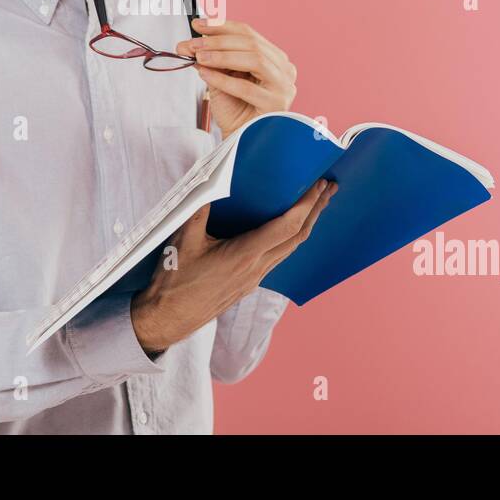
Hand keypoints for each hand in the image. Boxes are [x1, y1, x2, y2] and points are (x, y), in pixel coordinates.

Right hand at [131, 176, 338, 354]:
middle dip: (316, 211)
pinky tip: (289, 231)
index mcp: (245, 255)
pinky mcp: (248, 284)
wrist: (169, 318)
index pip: (287, 226)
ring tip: (317, 205)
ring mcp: (255, 278)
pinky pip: (279, 258)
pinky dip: (291, 239)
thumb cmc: (175, 281)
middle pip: (298, 237)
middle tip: (329, 188)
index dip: (306, 204)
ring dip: (307, 225)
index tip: (318, 185)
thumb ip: (199, 208)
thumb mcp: (184, 240)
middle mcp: (256, 268)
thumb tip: (209, 180)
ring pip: (291, 249)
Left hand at [174, 18, 296, 139]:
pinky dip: (223, 78)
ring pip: (254, 60)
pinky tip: (205, 74)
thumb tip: (187, 43)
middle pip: (251, 44)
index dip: (222, 26)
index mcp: (275, 58)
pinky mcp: (276, 104)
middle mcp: (285, 69)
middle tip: (193, 44)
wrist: (241, 140)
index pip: (248, 34)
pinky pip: (246, 87)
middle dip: (218, 41)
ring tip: (199, 57)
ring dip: (222, 56)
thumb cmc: (235, 109)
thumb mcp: (221, 77)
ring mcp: (284, 86)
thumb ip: (210, 59)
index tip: (197, 24)